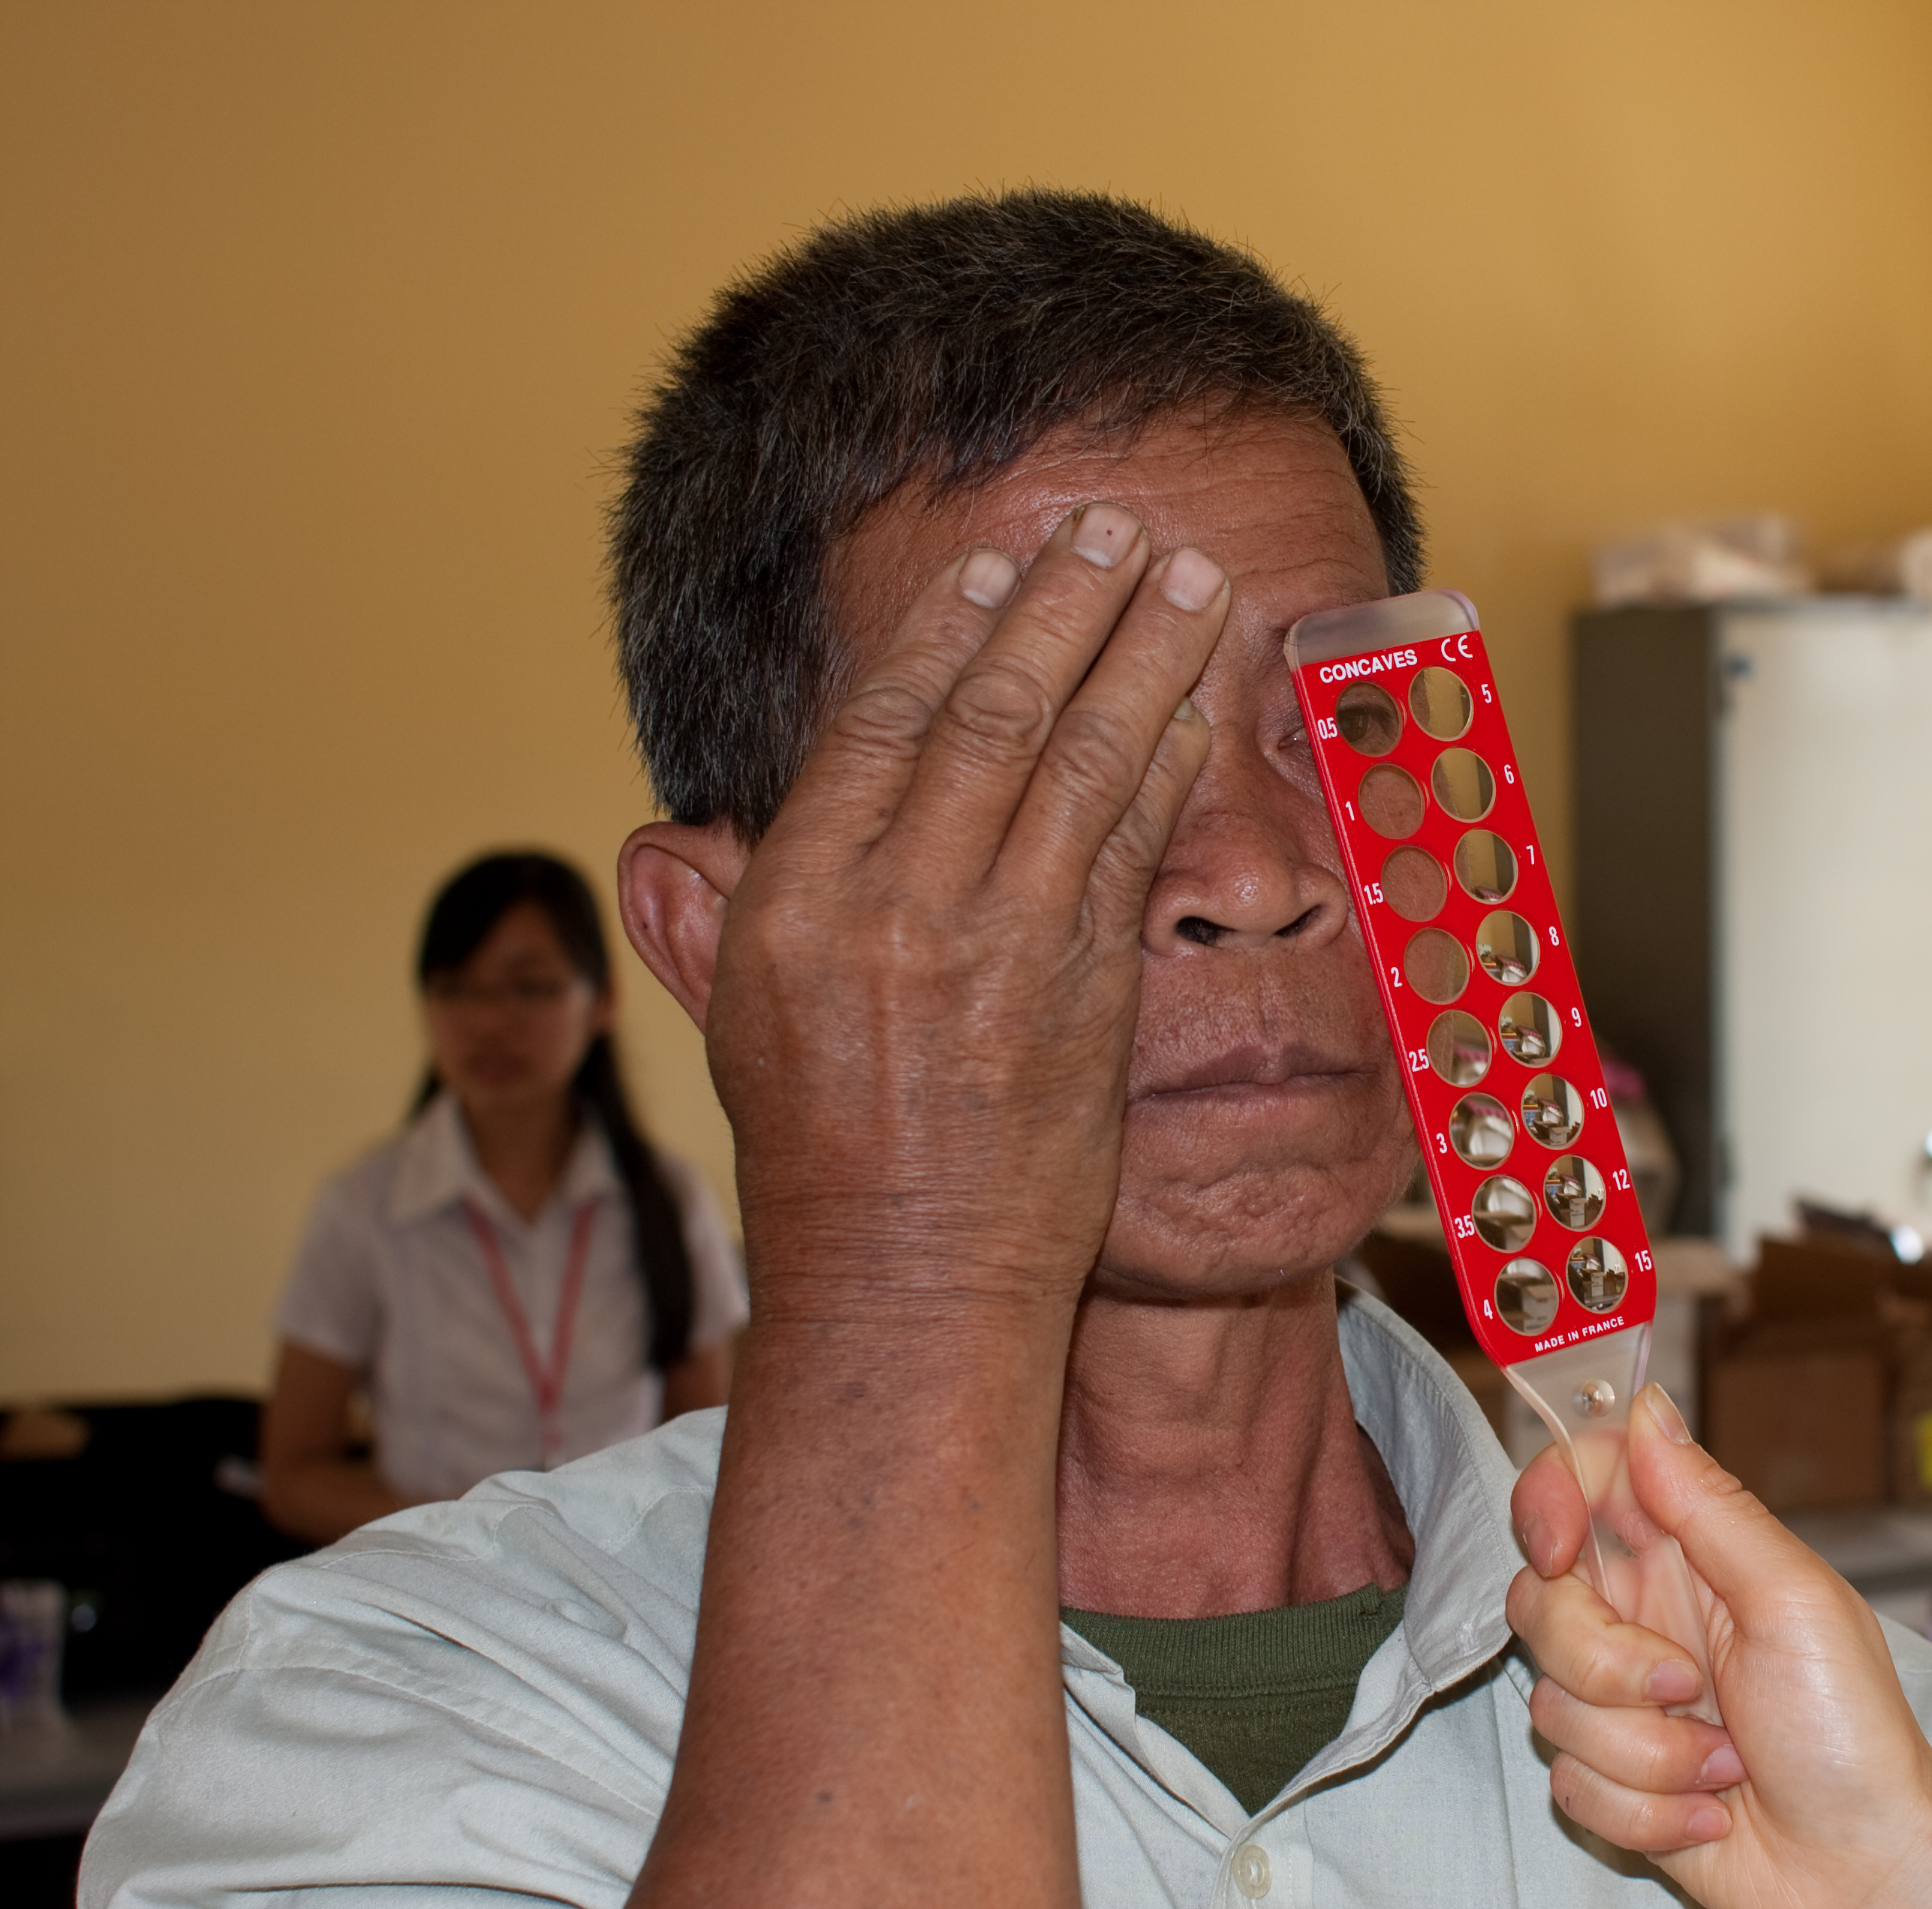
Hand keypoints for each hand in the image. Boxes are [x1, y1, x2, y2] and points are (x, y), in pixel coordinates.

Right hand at [695, 504, 1225, 1321]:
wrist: (910, 1283)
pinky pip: (1130, 846)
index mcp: (791, 900)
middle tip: (1120, 528)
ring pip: (1077, 758)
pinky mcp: (1080, 989)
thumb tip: (663, 837)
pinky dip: (1165, 765)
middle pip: (989, 710)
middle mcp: (888, 906)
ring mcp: (992, 944)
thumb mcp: (735, 1022)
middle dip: (1066, 605)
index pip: (878, 723)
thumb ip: (710, 913)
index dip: (948, 629)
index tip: (1002, 563)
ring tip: (1192, 580)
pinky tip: (1194, 706)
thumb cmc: (823, 1155)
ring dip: (1144, 655)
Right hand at [1509, 1389, 1931, 1908]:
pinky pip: (1567, 1782)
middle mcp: (1648, 1620)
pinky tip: (1708, 1814)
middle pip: (1541, 1598)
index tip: (1560, 1549)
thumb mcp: (1794, 1601)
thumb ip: (1711, 1505)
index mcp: (1693, 1556)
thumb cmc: (1855, 1741)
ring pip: (1552, 1701)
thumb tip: (1648, 1408)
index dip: (1549, 1501)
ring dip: (1645, 1751)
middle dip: (1603, 1659)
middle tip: (1683, 1685)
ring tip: (1725, 1765)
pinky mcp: (1615, 1780)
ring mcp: (1626, 1704)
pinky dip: (1642, 1809)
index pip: (1582, 1485)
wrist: (1864, 1878)